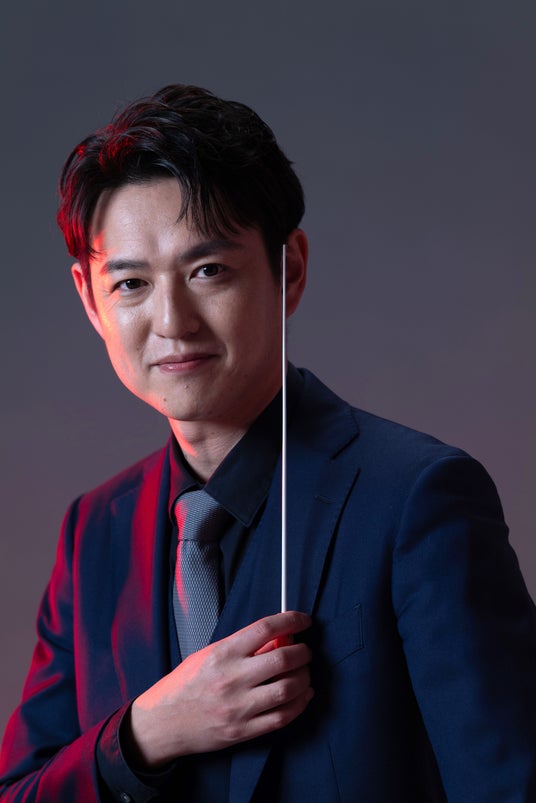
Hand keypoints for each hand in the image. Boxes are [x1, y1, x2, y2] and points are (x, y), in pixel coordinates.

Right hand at [125, 611, 312, 767]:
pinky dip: (299, 704)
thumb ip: (243, 646)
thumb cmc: (186, 684)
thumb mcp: (209, 654)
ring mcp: (239, 707)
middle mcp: (232, 678)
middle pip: (283, 659)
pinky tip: (302, 695)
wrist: (163, 722)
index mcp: (223, 653)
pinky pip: (282, 717)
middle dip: (302, 652)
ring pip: (288, 689)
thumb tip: (278, 638)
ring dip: (304, 678)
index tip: (303, 620)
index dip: (291, 620)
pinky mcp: (243, 730)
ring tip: (304, 672)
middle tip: (305, 650)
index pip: (265, 629)